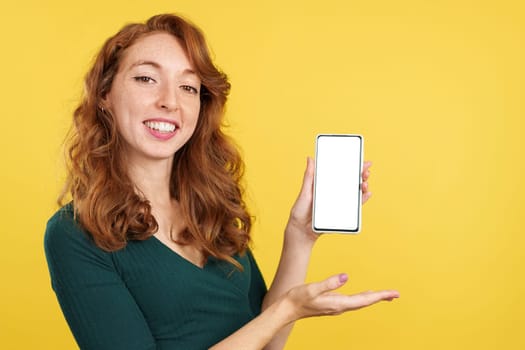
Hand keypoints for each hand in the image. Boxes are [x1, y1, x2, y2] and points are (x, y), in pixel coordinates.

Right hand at [284, 274, 398, 320]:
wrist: (287, 309)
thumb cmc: (297, 299)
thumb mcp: (312, 288)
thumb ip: (329, 283)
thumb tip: (346, 277)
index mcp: (337, 303)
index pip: (364, 300)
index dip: (379, 296)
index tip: (393, 293)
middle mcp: (339, 307)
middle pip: (365, 302)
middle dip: (380, 297)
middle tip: (395, 294)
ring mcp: (336, 306)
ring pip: (359, 302)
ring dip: (372, 298)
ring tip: (384, 295)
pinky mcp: (332, 304)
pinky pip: (352, 301)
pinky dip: (362, 297)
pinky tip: (365, 295)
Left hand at [286, 158, 373, 242]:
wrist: (302, 229)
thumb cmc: (300, 209)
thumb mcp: (305, 191)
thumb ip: (309, 176)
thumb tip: (310, 158)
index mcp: (326, 184)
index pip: (341, 172)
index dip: (352, 165)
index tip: (360, 159)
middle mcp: (334, 191)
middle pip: (351, 180)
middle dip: (361, 174)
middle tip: (366, 170)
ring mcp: (339, 201)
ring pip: (354, 192)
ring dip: (363, 186)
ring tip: (364, 182)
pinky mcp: (342, 212)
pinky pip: (354, 205)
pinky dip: (362, 199)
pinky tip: (366, 194)